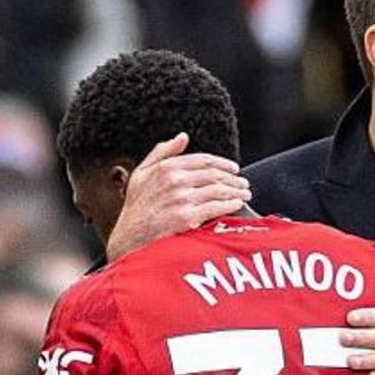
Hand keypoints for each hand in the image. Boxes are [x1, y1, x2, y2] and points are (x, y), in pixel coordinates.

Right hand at [106, 133, 251, 259]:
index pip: (203, 160)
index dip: (223, 163)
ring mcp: (181, 199)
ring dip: (236, 191)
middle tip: (243, 183)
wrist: (129, 238)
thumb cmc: (136, 207)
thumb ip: (162, 152)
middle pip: (214, 175)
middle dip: (233, 179)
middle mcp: (174, 181)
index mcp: (166, 167)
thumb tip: (183, 137)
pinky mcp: (186, 218)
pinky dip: (230, 205)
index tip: (234, 168)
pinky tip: (237, 204)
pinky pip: (215, 208)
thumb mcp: (141, 174)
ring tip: (244, 193)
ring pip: (218, 190)